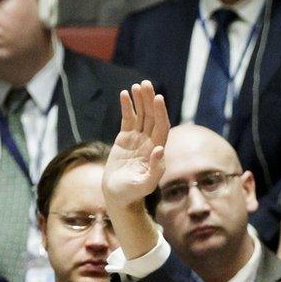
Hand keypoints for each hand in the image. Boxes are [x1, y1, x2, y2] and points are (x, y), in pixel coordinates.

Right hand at [103, 81, 169, 256]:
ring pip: (141, 115)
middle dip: (149, 100)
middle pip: (152, 117)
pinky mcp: (125, 139)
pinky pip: (128, 119)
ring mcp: (138, 139)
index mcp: (157, 151)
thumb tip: (160, 150)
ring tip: (137, 85)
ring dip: (140, 100)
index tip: (157, 98)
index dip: (160, 112)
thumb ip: (155, 170)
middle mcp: (149, 142)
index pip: (161, 127)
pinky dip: (127, 107)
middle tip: (146, 84)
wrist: (119, 196)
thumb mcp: (145, 185)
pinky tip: (125, 94)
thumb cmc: (133, 193)